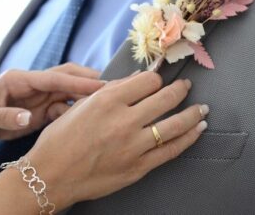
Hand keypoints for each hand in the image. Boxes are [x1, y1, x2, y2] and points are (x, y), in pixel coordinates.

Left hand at [0, 63, 104, 140]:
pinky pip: (67, 106)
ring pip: (71, 91)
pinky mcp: (45, 107)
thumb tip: (27, 118)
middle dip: (90, 80)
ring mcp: (42, 95)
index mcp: (21, 79)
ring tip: (110, 101)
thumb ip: (3, 117)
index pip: (54, 78)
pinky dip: (79, 111)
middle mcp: (35, 84)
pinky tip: (90, 118)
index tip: (101, 85)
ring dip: (88, 95)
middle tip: (114, 86)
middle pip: (68, 77)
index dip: (78, 81)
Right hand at [26, 71, 208, 210]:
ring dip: (193, 113)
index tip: (158, 80)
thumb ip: (112, 90)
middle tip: (186, 86)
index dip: (156, 78)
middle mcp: (123, 121)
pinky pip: (171, 150)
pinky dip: (189, 138)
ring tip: (203, 108)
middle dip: (180, 89)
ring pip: (175, 124)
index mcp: (107, 101)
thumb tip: (138, 80)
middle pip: (165, 98)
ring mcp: (133, 146)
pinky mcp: (138, 167)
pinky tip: (198, 129)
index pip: (147, 81)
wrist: (51, 176)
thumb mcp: (82, 105)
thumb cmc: (60, 138)